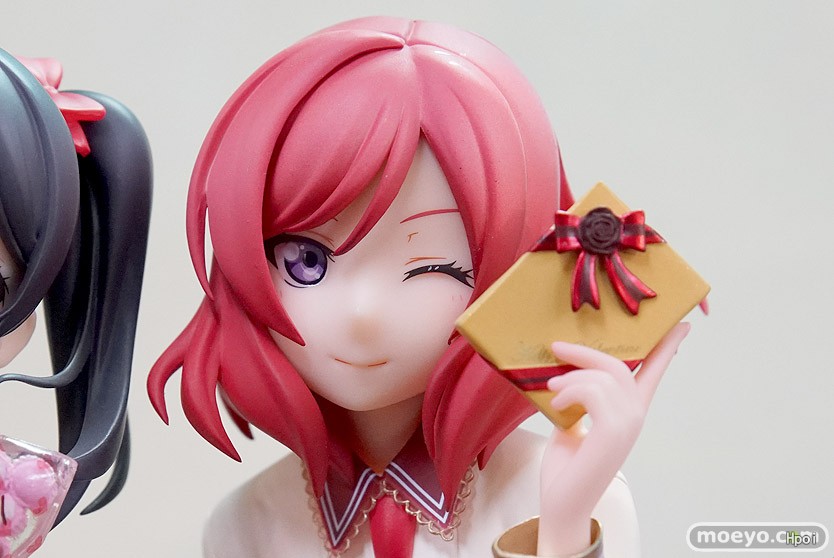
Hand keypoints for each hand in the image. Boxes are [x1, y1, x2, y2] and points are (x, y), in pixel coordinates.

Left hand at [536, 323, 690, 555]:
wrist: (562, 504)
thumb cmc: (566, 467)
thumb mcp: (572, 424)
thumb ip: (578, 401)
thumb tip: (562, 374)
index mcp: (629, 412)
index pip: (655, 373)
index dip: (667, 347)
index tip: (683, 325)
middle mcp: (635, 416)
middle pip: (621, 365)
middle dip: (587, 351)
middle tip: (557, 347)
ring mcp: (628, 423)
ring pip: (606, 376)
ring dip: (572, 376)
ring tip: (552, 389)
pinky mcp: (614, 431)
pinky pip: (594, 390)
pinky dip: (570, 391)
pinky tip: (557, 404)